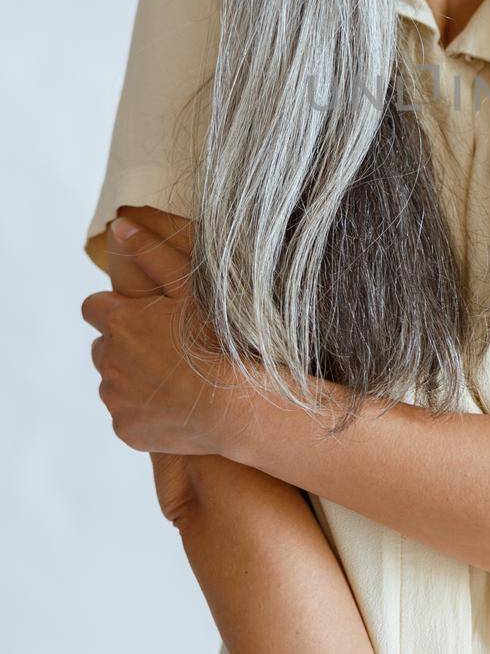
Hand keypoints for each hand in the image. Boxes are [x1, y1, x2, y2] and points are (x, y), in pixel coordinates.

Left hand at [82, 211, 230, 455]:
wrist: (233, 406)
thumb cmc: (217, 340)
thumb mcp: (190, 286)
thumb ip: (152, 253)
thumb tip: (119, 225)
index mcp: (119, 321)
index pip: (93, 308)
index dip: (115, 310)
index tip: (141, 316)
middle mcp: (108, 359)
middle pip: (103, 346)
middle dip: (124, 345)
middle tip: (163, 347)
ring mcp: (115, 397)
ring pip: (113, 381)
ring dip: (132, 377)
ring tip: (172, 377)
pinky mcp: (125, 428)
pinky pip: (126, 415)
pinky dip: (143, 410)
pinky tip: (174, 405)